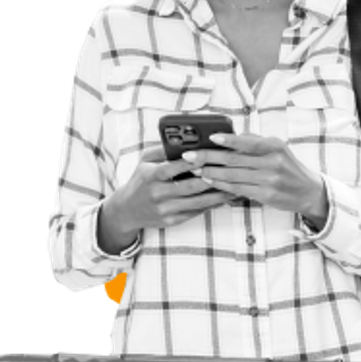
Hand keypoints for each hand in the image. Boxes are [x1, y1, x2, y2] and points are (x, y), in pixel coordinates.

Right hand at [100, 147, 234, 249]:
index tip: (209, 155)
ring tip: (233, 187)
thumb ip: (162, 150)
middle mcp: (158, 194)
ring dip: (217, 195)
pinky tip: (223, 199)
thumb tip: (183, 140)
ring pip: (197, 202)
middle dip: (211, 178)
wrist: (127, 210)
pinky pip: (195, 212)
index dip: (193, 162)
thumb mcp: (144, 161)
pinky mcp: (171, 221)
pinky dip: (210, 206)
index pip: (174, 167)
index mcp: (151, 176)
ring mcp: (165, 209)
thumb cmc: (140, 181)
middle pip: (190, 186)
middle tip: (229, 171)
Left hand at [184, 132, 328, 227]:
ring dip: (210, 172)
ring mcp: (269, 180)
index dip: (228, 139)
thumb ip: (255, 141)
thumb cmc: (288, 167)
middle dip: (208, 157)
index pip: (248, 141)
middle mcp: (273, 162)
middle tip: (189, 156)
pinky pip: (237, 189)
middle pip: (234, 159)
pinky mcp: (265, 195)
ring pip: (233, 175)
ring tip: (194, 169)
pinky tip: (209, 180)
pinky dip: (221, 184)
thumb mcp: (277, 148)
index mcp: (274, 146)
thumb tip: (230, 134)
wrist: (308, 191)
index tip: (210, 137)